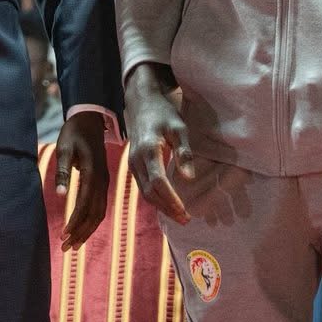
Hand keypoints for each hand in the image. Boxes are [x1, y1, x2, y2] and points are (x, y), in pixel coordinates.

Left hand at [52, 110, 111, 249]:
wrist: (90, 119)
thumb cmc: (73, 133)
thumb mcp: (63, 148)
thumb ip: (62, 172)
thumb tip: (59, 195)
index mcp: (91, 172)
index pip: (84, 204)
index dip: (75, 222)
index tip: (64, 236)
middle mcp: (101, 180)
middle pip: (95, 214)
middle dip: (81, 233)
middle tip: (66, 248)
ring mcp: (104, 181)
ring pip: (99, 212)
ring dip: (87, 230)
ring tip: (73, 244)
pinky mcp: (102, 181)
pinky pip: (100, 206)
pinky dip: (92, 220)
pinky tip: (82, 229)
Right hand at [123, 65, 194, 224]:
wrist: (140, 102)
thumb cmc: (163, 112)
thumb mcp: (178, 127)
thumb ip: (184, 152)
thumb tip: (189, 178)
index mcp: (148, 150)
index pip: (159, 183)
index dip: (172, 200)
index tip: (186, 213)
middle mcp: (136, 160)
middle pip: (150, 192)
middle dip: (167, 209)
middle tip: (185, 220)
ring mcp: (132, 163)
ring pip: (144, 192)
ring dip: (161, 206)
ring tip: (179, 215)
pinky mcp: (133, 164)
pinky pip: (142, 186)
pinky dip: (154, 198)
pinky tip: (167, 202)